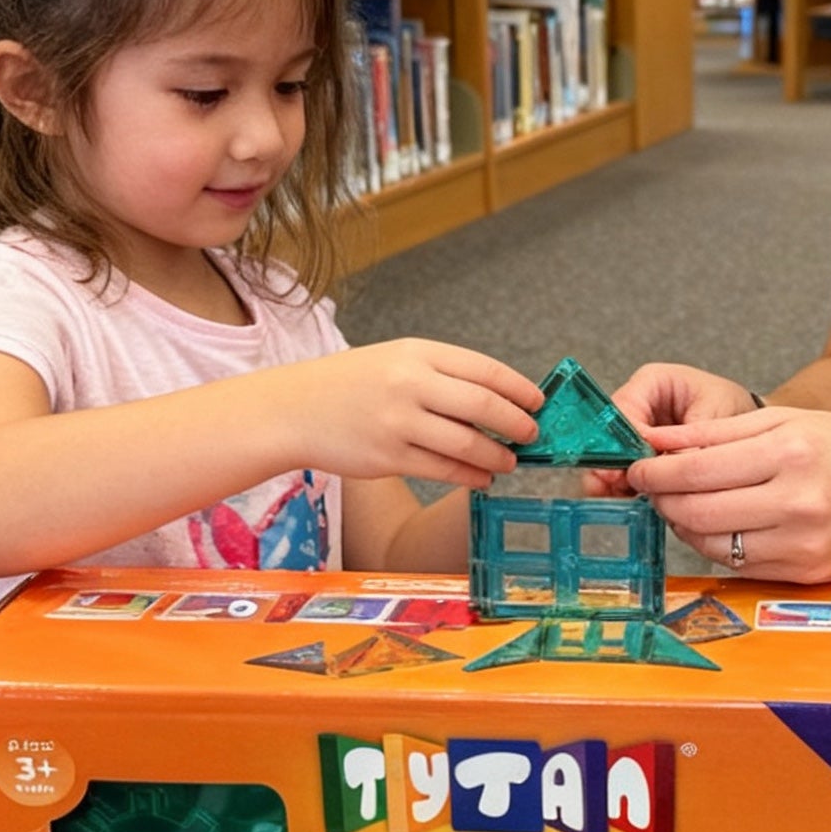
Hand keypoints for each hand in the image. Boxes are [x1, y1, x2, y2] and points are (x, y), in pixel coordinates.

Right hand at [290, 341, 541, 486]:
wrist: (293, 409)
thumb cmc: (349, 384)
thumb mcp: (395, 360)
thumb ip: (442, 376)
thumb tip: (497, 402)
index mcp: (417, 353)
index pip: (484, 369)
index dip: (519, 389)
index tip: (538, 402)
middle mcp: (410, 384)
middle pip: (483, 407)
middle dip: (517, 424)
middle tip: (531, 435)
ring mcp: (398, 422)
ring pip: (467, 444)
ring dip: (497, 457)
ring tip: (508, 462)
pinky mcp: (388, 457)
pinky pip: (444, 471)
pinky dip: (471, 477)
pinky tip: (482, 479)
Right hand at [592, 361, 762, 494]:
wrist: (751, 431)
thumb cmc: (734, 410)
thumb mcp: (716, 421)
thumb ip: (689, 445)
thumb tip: (667, 469)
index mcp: (653, 382)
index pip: (623, 409)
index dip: (618, 440)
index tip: (620, 467)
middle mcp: (640, 404)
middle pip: (610, 434)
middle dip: (610, 462)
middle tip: (611, 486)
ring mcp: (638, 432)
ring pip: (613, 455)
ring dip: (614, 479)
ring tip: (620, 496)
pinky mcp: (642, 457)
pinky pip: (626, 472)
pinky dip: (626, 488)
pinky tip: (629, 500)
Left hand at [627, 407, 830, 581]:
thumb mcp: (790, 421)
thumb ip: (717, 432)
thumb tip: (657, 441)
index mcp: (791, 453)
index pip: (696, 470)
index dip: (654, 473)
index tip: (637, 468)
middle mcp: (796, 501)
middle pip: (696, 512)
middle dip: (663, 501)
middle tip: (655, 488)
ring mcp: (801, 544)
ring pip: (711, 544)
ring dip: (685, 525)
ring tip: (689, 504)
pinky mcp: (804, 573)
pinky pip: (738, 564)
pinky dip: (717, 545)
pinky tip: (722, 525)